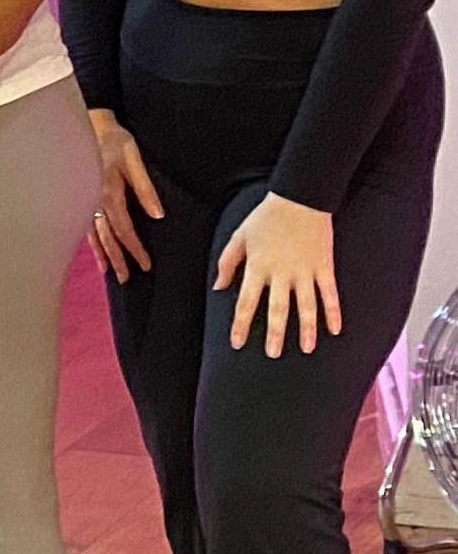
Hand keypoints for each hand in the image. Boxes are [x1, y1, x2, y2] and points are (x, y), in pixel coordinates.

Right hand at [85, 108, 162, 282]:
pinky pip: (86, 226)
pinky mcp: (83, 198)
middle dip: (119, 258)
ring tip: (112, 273)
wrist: (89, 124)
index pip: (124, 228)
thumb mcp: (134, 159)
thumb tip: (157, 214)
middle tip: (128, 278)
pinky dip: (92, 243)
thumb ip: (144, 188)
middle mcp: (95, 201)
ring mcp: (86, 201)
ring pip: (95, 234)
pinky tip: (97, 253)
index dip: (135, 248)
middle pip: (108, 236)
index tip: (146, 264)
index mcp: (109, 192)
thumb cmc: (114, 139)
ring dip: (104, 255)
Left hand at [217, 193, 339, 357]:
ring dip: (307, 329)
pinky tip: (335, 330)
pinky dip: (333, 312)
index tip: (238, 344)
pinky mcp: (324, 266)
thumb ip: (227, 263)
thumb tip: (218, 288)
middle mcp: (281, 273)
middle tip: (273, 355)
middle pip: (278, 309)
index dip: (241, 325)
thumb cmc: (265, 217)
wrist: (299, 198)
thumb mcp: (239, 238)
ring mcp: (305, 271)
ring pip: (307, 306)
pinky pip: (330, 293)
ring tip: (306, 349)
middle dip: (275, 334)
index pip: (246, 303)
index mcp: (258, 267)